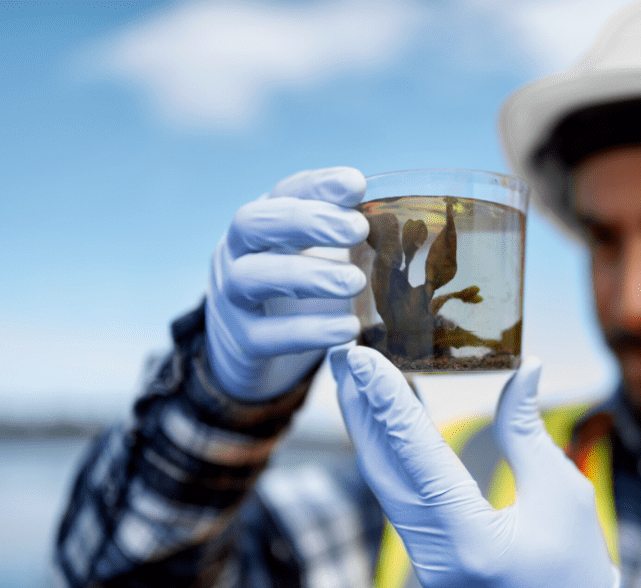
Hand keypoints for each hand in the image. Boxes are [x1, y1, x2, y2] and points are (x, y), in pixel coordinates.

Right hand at [205, 167, 368, 399]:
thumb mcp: (320, 256)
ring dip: (307, 275)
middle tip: (358, 229)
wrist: (251, 348)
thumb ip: (349, 239)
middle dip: (307, 222)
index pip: (283, 192)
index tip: (357, 185)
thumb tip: (409, 227)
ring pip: (252, 277)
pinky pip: (268, 336)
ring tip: (355, 282)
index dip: (318, 186)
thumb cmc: (299, 291)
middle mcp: (236, 252)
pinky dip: (309, 331)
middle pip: (253, 223)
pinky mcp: (241, 342)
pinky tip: (348, 329)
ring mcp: (231, 297)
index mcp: (263, 223)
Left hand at [331, 347, 632, 587]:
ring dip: (368, 427)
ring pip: (383, 482)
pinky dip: (388, 452)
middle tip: (346, 353)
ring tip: (356, 376)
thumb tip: (525, 366)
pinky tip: (385, 417)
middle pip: (383, 470)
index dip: (391, 403)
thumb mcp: (562, 491)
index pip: (420, 458)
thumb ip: (528, 429)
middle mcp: (434, 552)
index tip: (364, 359)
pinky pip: (396, 494)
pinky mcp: (425, 554)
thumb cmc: (575, 568)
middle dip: (361, 408)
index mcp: (472, 539)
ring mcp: (423, 558)